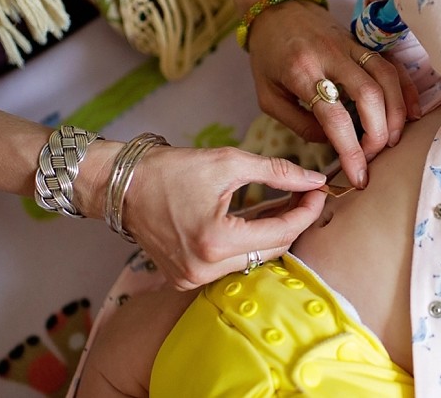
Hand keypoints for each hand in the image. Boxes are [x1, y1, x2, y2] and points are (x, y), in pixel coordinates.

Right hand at [115, 144, 327, 289]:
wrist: (120, 185)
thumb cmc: (170, 169)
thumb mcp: (228, 162)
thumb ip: (277, 172)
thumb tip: (314, 179)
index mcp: (215, 241)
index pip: (281, 233)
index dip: (307, 212)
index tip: (319, 191)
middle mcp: (204, 268)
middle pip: (271, 250)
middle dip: (293, 222)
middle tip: (306, 194)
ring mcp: (192, 278)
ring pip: (253, 259)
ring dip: (272, 233)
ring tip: (285, 203)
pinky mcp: (185, 278)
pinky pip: (231, 264)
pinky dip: (248, 242)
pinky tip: (258, 219)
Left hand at [247, 0, 419, 187]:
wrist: (276, 8)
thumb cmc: (268, 55)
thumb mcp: (268, 96)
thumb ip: (299, 124)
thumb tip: (333, 142)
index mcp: (301, 71)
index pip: (334, 115)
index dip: (350, 149)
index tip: (358, 175)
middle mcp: (331, 56)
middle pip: (369, 96)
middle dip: (379, 134)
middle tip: (375, 157)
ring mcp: (351, 46)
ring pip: (387, 78)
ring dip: (396, 114)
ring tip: (392, 141)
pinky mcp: (364, 43)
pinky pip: (392, 66)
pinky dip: (406, 90)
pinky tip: (412, 113)